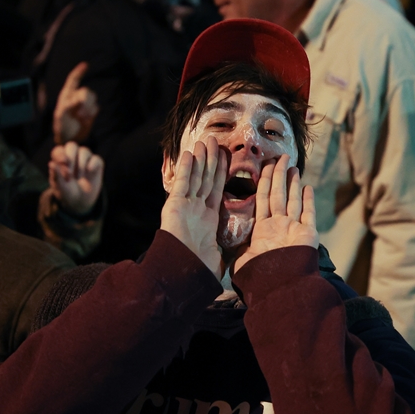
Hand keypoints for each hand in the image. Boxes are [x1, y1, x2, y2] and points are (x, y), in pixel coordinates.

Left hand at [48, 142, 103, 216]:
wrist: (80, 201)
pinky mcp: (97, 164)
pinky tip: (89, 170)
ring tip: (79, 177)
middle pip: (72, 146)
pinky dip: (92, 163)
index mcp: (60, 159)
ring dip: (81, 164)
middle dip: (71, 157)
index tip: (62, 164)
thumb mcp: (60, 186)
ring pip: (84, 151)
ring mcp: (85, 159)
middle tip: (70, 172)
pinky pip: (96, 159)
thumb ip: (56, 175)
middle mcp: (73, 156)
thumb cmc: (67, 192)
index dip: (60, 156)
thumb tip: (51, 163)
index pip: (59, 151)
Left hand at [53, 62, 98, 144]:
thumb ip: (69, 106)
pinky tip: (85, 121)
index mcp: (67, 95)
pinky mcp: (91, 112)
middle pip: (86, 91)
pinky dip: (91, 114)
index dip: (79, 71)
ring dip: (88, 108)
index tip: (85, 65)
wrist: (68, 138)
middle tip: (81, 112)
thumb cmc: (61, 126)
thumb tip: (79, 99)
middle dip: (85, 100)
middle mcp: (76, 97)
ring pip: (92, 98)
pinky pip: (96, 108)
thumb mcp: (61, 116)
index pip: (73, 79)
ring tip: (81, 118)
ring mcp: (85, 104)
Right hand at [160, 137, 226, 280]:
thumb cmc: (199, 268)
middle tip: (214, 141)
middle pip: (206, 178)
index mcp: (207, 218)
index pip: (216, 189)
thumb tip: (239, 253)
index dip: (221, 172)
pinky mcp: (175, 205)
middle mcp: (196, 209)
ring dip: (200, 159)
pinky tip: (189, 154)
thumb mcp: (218, 255)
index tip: (225, 157)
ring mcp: (185, 205)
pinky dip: (186, 168)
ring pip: (196, 177)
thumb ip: (225, 247)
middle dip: (210, 159)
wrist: (182, 273)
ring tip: (204, 141)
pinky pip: (183, 183)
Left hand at [233, 155, 317, 273]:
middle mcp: (279, 226)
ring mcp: (294, 229)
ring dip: (294, 184)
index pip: (263, 198)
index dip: (264, 181)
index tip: (265, 166)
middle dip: (280, 175)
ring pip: (294, 200)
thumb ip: (237, 246)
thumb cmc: (258, 275)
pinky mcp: (307, 234)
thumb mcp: (241, 259)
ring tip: (294, 167)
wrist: (278, 288)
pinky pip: (308, 213)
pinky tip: (307, 186)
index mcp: (263, 228)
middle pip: (279, 194)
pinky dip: (308, 200)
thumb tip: (224, 242)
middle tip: (282, 158)